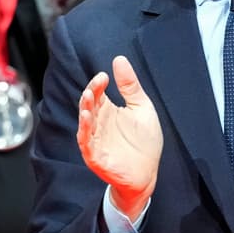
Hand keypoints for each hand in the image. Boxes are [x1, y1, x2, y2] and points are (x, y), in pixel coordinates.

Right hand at [78, 55, 163, 217]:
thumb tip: (119, 59)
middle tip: (97, 84)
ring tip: (88, 98)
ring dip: (85, 110)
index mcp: (108, 110)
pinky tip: (87, 119)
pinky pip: (86, 142)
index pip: (97, 93)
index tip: (104, 76)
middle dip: (90, 94)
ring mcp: (95, 140)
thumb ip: (130, 86)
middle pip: (89, 105)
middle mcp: (99, 123)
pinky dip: (85, 131)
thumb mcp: (141, 107)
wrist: (148, 173)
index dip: (98, 84)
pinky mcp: (95, 155)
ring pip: (85, 122)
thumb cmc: (144, 141)